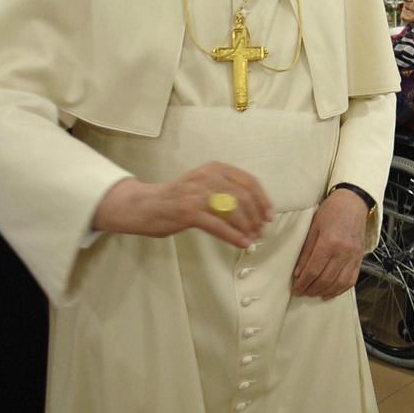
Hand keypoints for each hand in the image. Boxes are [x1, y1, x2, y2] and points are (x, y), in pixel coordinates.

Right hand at [92, 162, 273, 249]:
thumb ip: (225, 191)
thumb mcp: (203, 185)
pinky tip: (242, 243)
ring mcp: (197, 193)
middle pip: (244, 197)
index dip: (263, 199)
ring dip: (247, 227)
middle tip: (261, 231)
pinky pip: (218, 225)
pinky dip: (234, 236)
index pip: (249, 181)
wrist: (144, 205)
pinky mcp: (188, 211)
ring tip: (252, 238)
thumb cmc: (176, 198)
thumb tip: (254, 209)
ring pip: (233, 210)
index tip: (269, 215)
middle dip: (256, 216)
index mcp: (214, 168)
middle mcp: (207, 176)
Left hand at [292, 189, 369, 299]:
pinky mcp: (359, 258)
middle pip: (325, 279)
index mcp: (329, 242)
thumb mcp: (313, 227)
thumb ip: (306, 251)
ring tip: (314, 293)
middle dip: (311, 289)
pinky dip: (340, 289)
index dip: (303, 283)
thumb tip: (299, 272)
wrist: (353, 202)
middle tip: (302, 292)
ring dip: (324, 291)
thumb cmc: (332, 211)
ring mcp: (353, 256)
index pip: (313, 270)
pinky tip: (330, 292)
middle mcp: (343, 251)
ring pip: (339, 283)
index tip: (296, 289)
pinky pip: (351, 280)